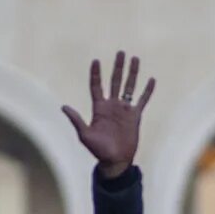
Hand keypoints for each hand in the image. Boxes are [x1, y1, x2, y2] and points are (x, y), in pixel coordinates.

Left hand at [63, 54, 154, 177]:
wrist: (115, 161)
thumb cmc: (98, 150)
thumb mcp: (85, 135)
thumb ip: (77, 120)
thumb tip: (63, 107)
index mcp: (99, 108)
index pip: (96, 86)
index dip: (96, 74)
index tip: (96, 61)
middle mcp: (112, 106)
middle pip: (115, 81)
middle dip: (117, 67)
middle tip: (120, 52)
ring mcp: (124, 110)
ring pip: (129, 86)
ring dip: (132, 73)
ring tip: (135, 59)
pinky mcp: (135, 116)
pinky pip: (142, 100)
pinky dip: (147, 91)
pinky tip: (151, 79)